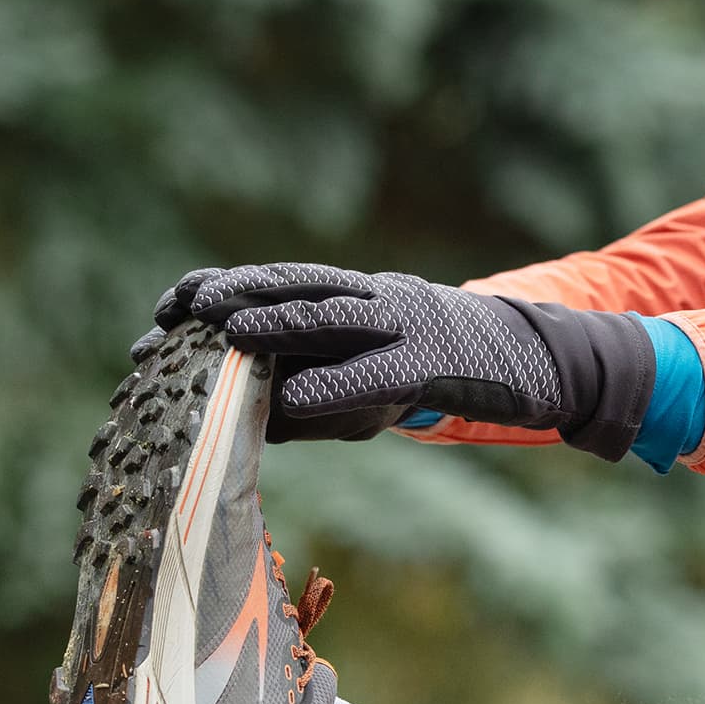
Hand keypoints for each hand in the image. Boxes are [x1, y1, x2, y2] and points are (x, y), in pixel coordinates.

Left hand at [174, 262, 655, 456]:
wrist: (539, 364)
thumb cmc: (449, 375)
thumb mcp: (377, 378)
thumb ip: (317, 393)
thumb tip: (254, 420)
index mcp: (356, 297)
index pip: (278, 284)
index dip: (221, 291)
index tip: (165, 310)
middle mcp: (375, 297)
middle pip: (294, 286)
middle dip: (232, 296)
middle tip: (175, 314)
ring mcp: (406, 322)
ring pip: (332, 313)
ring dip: (277, 320)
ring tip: (225, 331)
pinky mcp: (433, 359)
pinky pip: (376, 372)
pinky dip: (333, 385)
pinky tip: (292, 398)